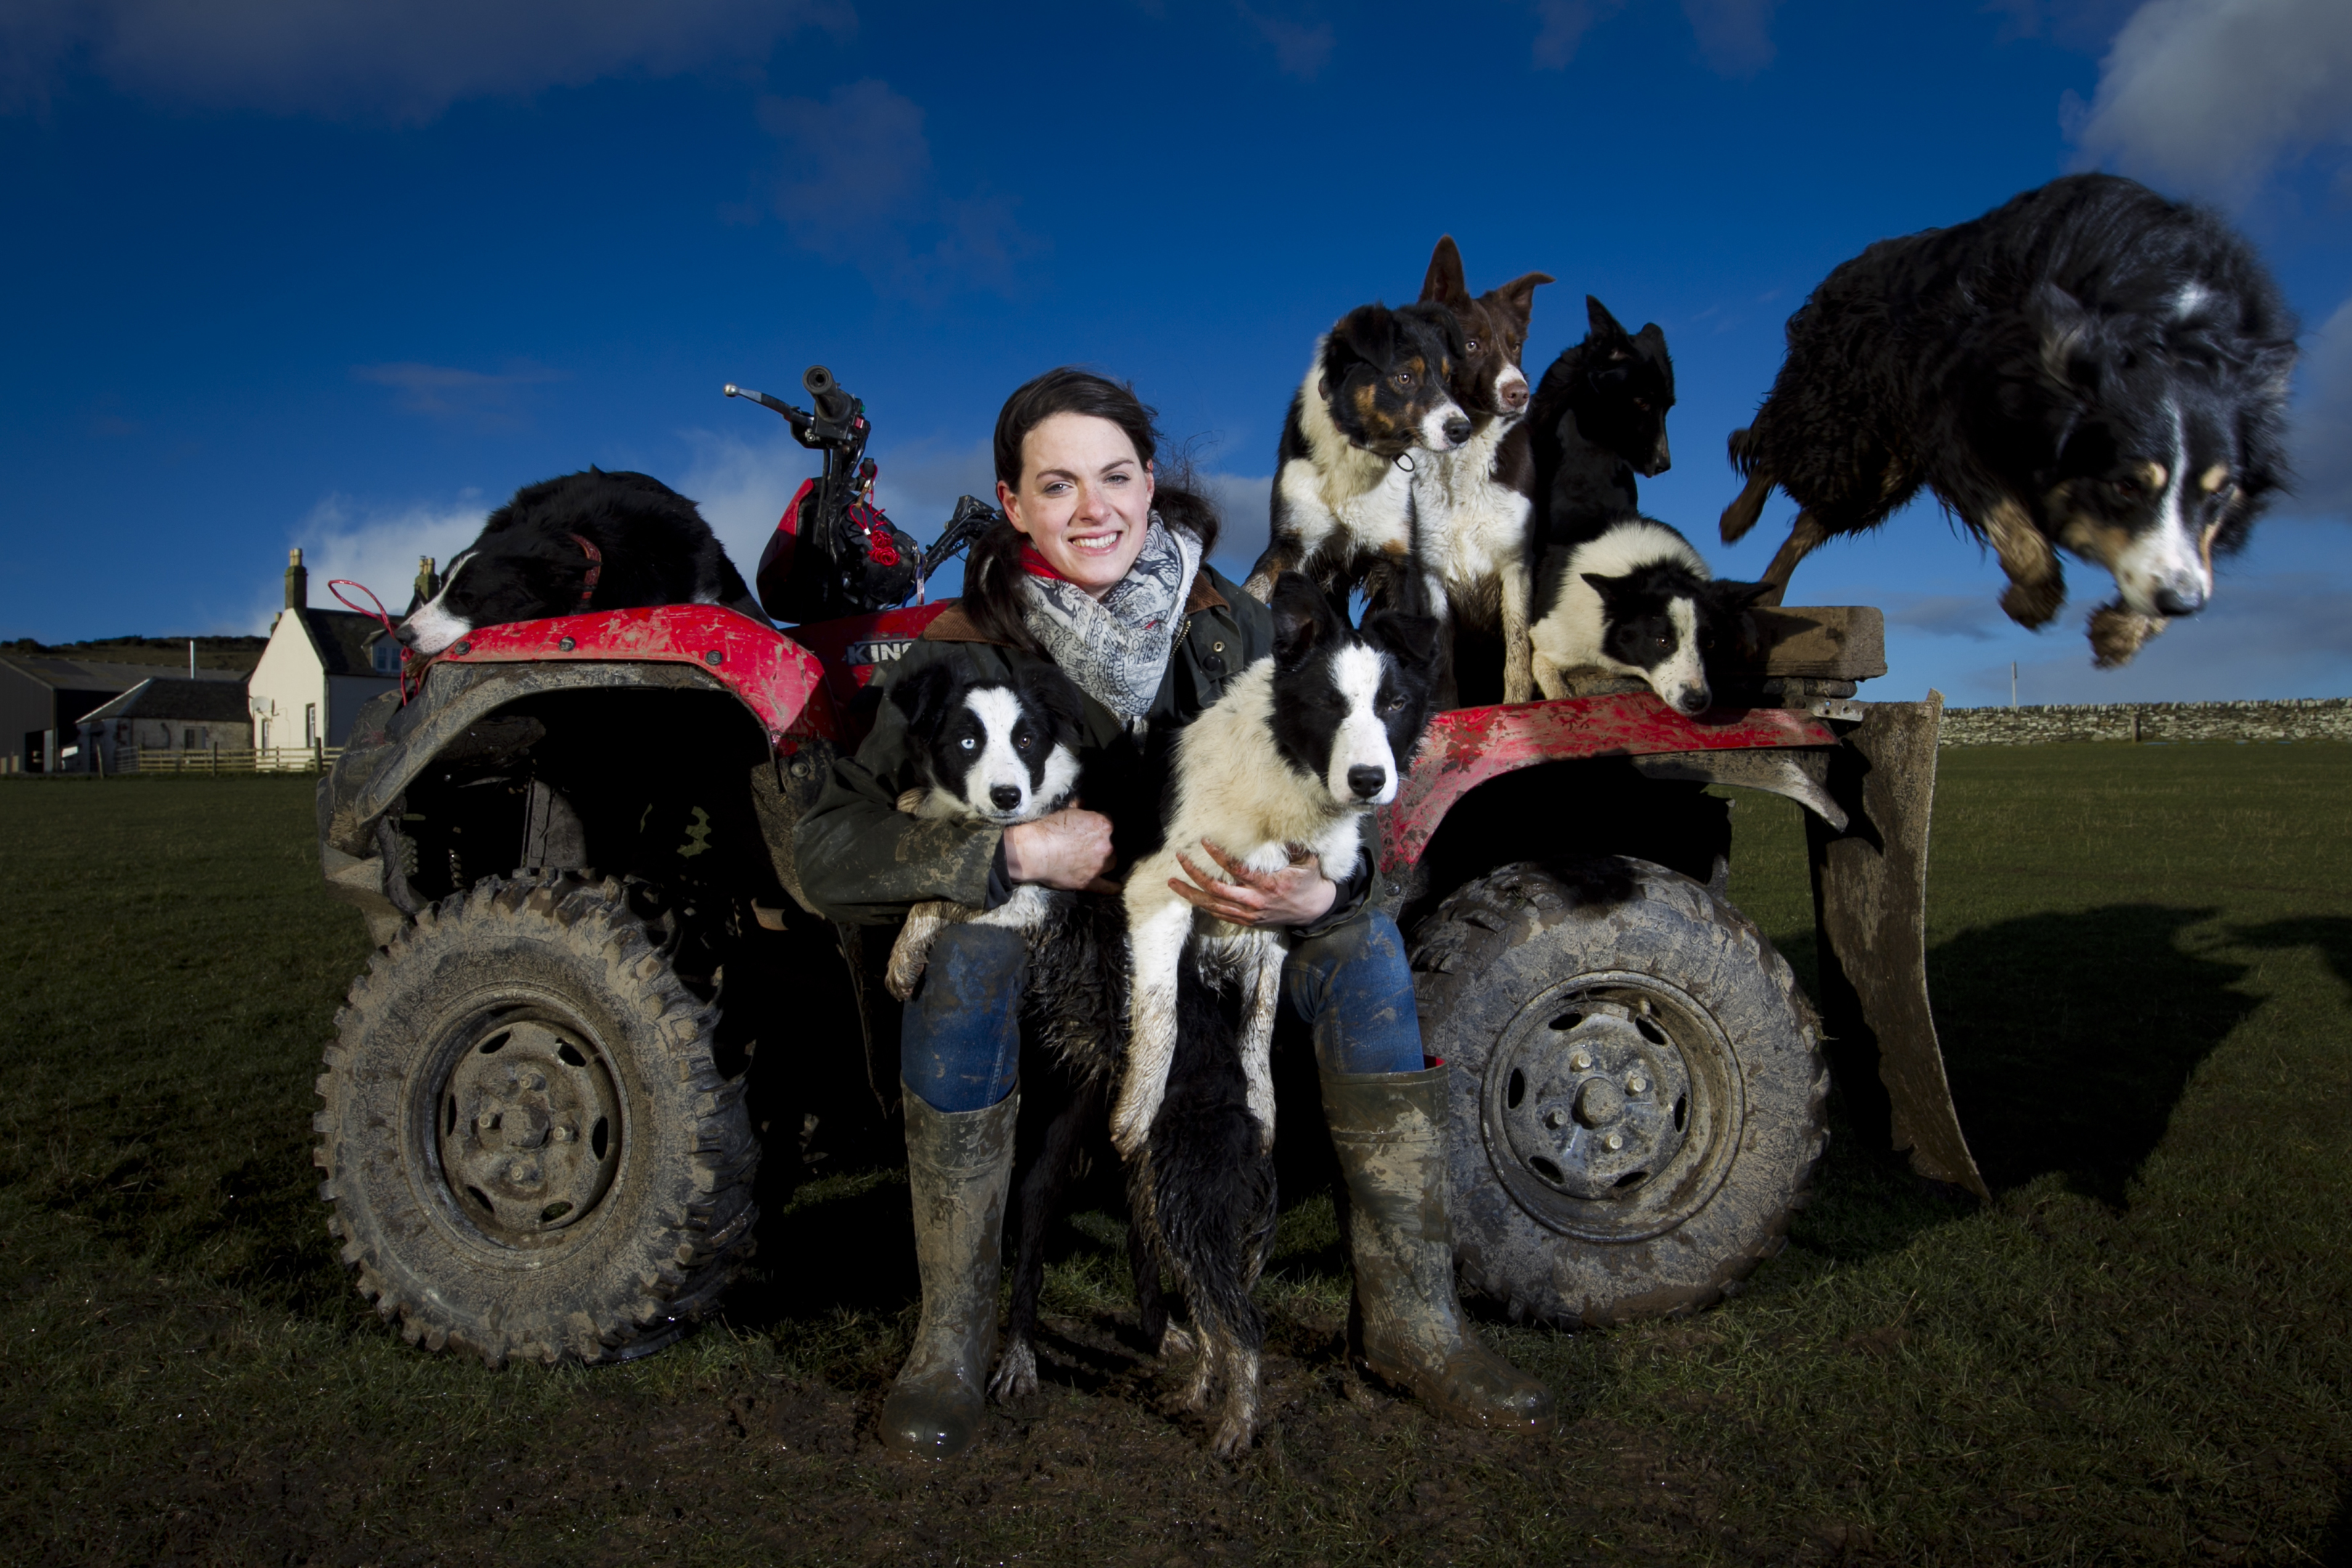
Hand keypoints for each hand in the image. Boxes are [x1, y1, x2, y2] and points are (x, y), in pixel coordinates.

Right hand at [1002, 805, 1118, 892]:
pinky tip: (1116, 887)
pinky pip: (1106, 887)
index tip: (1091, 828)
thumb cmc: (1049, 829)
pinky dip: (1112, 887)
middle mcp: (1106, 845)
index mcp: (1102, 825)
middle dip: (1102, 843)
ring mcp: (1099, 865)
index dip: (1099, 825)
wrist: (1035, 851)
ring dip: (1104, 861)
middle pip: (1111, 844)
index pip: (1108, 822)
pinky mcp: (1089, 881)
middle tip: (1088, 844)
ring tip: (1094, 860)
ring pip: (1111, 862)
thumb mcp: (1066, 812)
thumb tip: (1084, 804)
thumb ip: (1080, 809)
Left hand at [1169, 839, 1337, 928]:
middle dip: (1194, 874)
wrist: (1315, 909)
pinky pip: (1220, 915)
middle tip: (1180, 858)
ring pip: (1213, 905)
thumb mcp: (1308, 861)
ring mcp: (1250, 914)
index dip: (1218, 855)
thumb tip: (1284, 827)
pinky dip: (1203, 906)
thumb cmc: (1310, 880)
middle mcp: (1255, 901)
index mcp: (1268, 884)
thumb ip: (1295, 846)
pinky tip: (1190, 897)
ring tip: (1172, 882)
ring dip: (1190, 894)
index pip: (1236, 869)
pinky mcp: (1248, 921)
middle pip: (1216, 889)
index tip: (1204, 841)